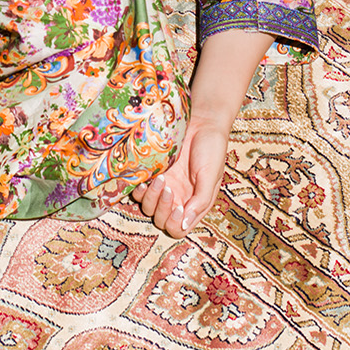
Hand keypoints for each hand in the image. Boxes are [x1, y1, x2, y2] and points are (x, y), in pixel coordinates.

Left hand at [133, 117, 229, 238]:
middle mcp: (177, 198)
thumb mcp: (211, 176)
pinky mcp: (152, 172)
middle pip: (160, 220)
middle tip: (168, 188)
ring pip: (147, 207)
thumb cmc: (211, 148)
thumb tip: (184, 223)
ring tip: (160, 179)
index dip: (175, 223)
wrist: (202, 120)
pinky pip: (138, 190)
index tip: (179, 207)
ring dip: (150, 198)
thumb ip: (200, 201)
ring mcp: (163, 186)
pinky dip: (138, 189)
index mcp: (194, 203)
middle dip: (161, 208)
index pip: (179, 228)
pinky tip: (144, 179)